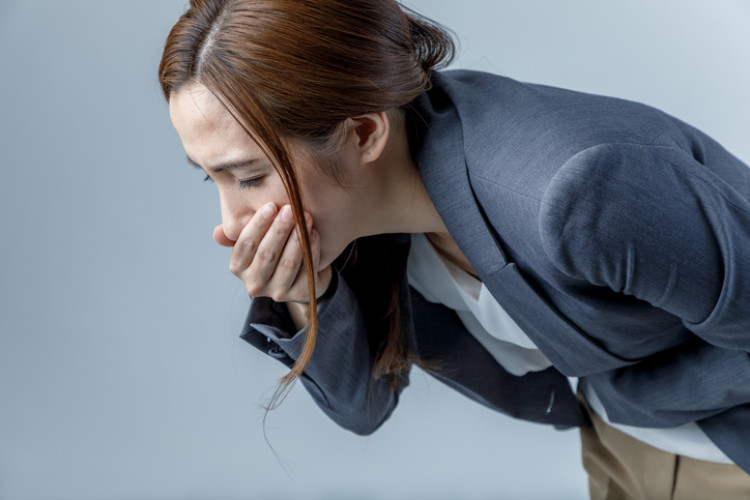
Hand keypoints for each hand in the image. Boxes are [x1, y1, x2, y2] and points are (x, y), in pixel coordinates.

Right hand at [214, 203, 331, 303]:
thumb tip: (218, 233)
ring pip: (288, 263)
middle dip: (279, 229)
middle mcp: (254, 284)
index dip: (258, 225)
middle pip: (267, 254)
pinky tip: (314, 232)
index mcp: (238, 267)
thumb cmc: (273, 247)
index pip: (245, 245)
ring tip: (306, 217)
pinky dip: (311, 249)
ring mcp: (277, 292)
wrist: (299, 270)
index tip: (271, 206)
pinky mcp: (299, 294)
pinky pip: (306, 269)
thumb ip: (238, 232)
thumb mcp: (254, 239)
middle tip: (290, 209)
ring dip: (297, 238)